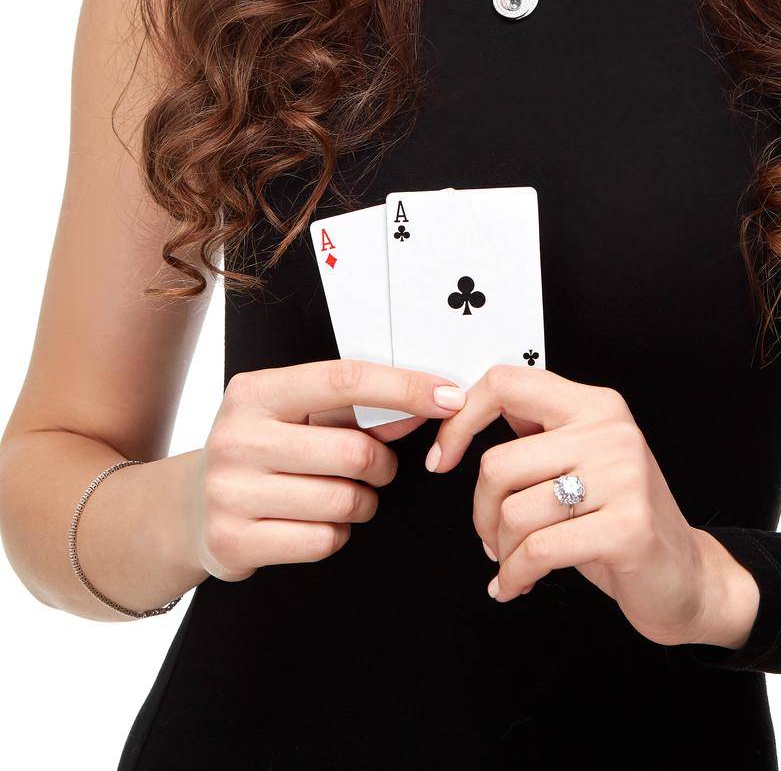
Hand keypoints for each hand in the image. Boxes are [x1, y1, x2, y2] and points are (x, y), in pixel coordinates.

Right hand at [186, 358, 466, 582]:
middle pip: (354, 452)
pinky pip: (323, 541)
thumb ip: (350, 407)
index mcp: (256, 392)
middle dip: (382, 465)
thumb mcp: (290, 414)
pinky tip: (314, 521)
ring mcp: (230, 492)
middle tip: (375, 467)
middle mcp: (238, 438)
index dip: (404, 388)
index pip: (345, 380)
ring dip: (361, 503)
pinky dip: (336, 534)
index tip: (449, 397)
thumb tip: (428, 402)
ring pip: (344, 501)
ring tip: (339, 495)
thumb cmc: (259, 449)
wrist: (188, 508)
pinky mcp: (234, 542)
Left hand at [425, 363, 732, 646]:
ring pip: (513, 512)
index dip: (461, 421)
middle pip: (498, 463)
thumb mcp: (581, 462)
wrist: (687, 576)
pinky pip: (538, 551)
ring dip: (501, 551)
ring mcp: (622, 476)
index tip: (443, 458)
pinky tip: (517, 585)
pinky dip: (515, 576)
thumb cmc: (620, 520)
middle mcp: (610, 431)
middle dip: (480, 513)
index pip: (507, 383)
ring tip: (514, 563)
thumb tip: (460, 409)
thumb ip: (537, 434)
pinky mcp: (626, 527)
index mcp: (594, 405)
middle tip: (490, 537)